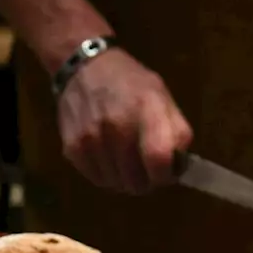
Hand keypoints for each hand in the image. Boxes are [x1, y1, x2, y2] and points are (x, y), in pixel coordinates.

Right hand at [57, 49, 193, 194]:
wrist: (83, 68)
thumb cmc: (129, 82)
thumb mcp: (162, 96)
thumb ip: (176, 130)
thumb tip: (180, 165)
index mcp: (145, 110)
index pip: (158, 159)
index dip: (165, 175)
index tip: (166, 172)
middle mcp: (116, 126)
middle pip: (137, 181)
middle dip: (146, 181)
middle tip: (145, 167)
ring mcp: (91, 140)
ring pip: (116, 185)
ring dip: (125, 179)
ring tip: (126, 160)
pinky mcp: (72, 149)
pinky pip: (96, 179)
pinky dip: (106, 176)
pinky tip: (109, 159)